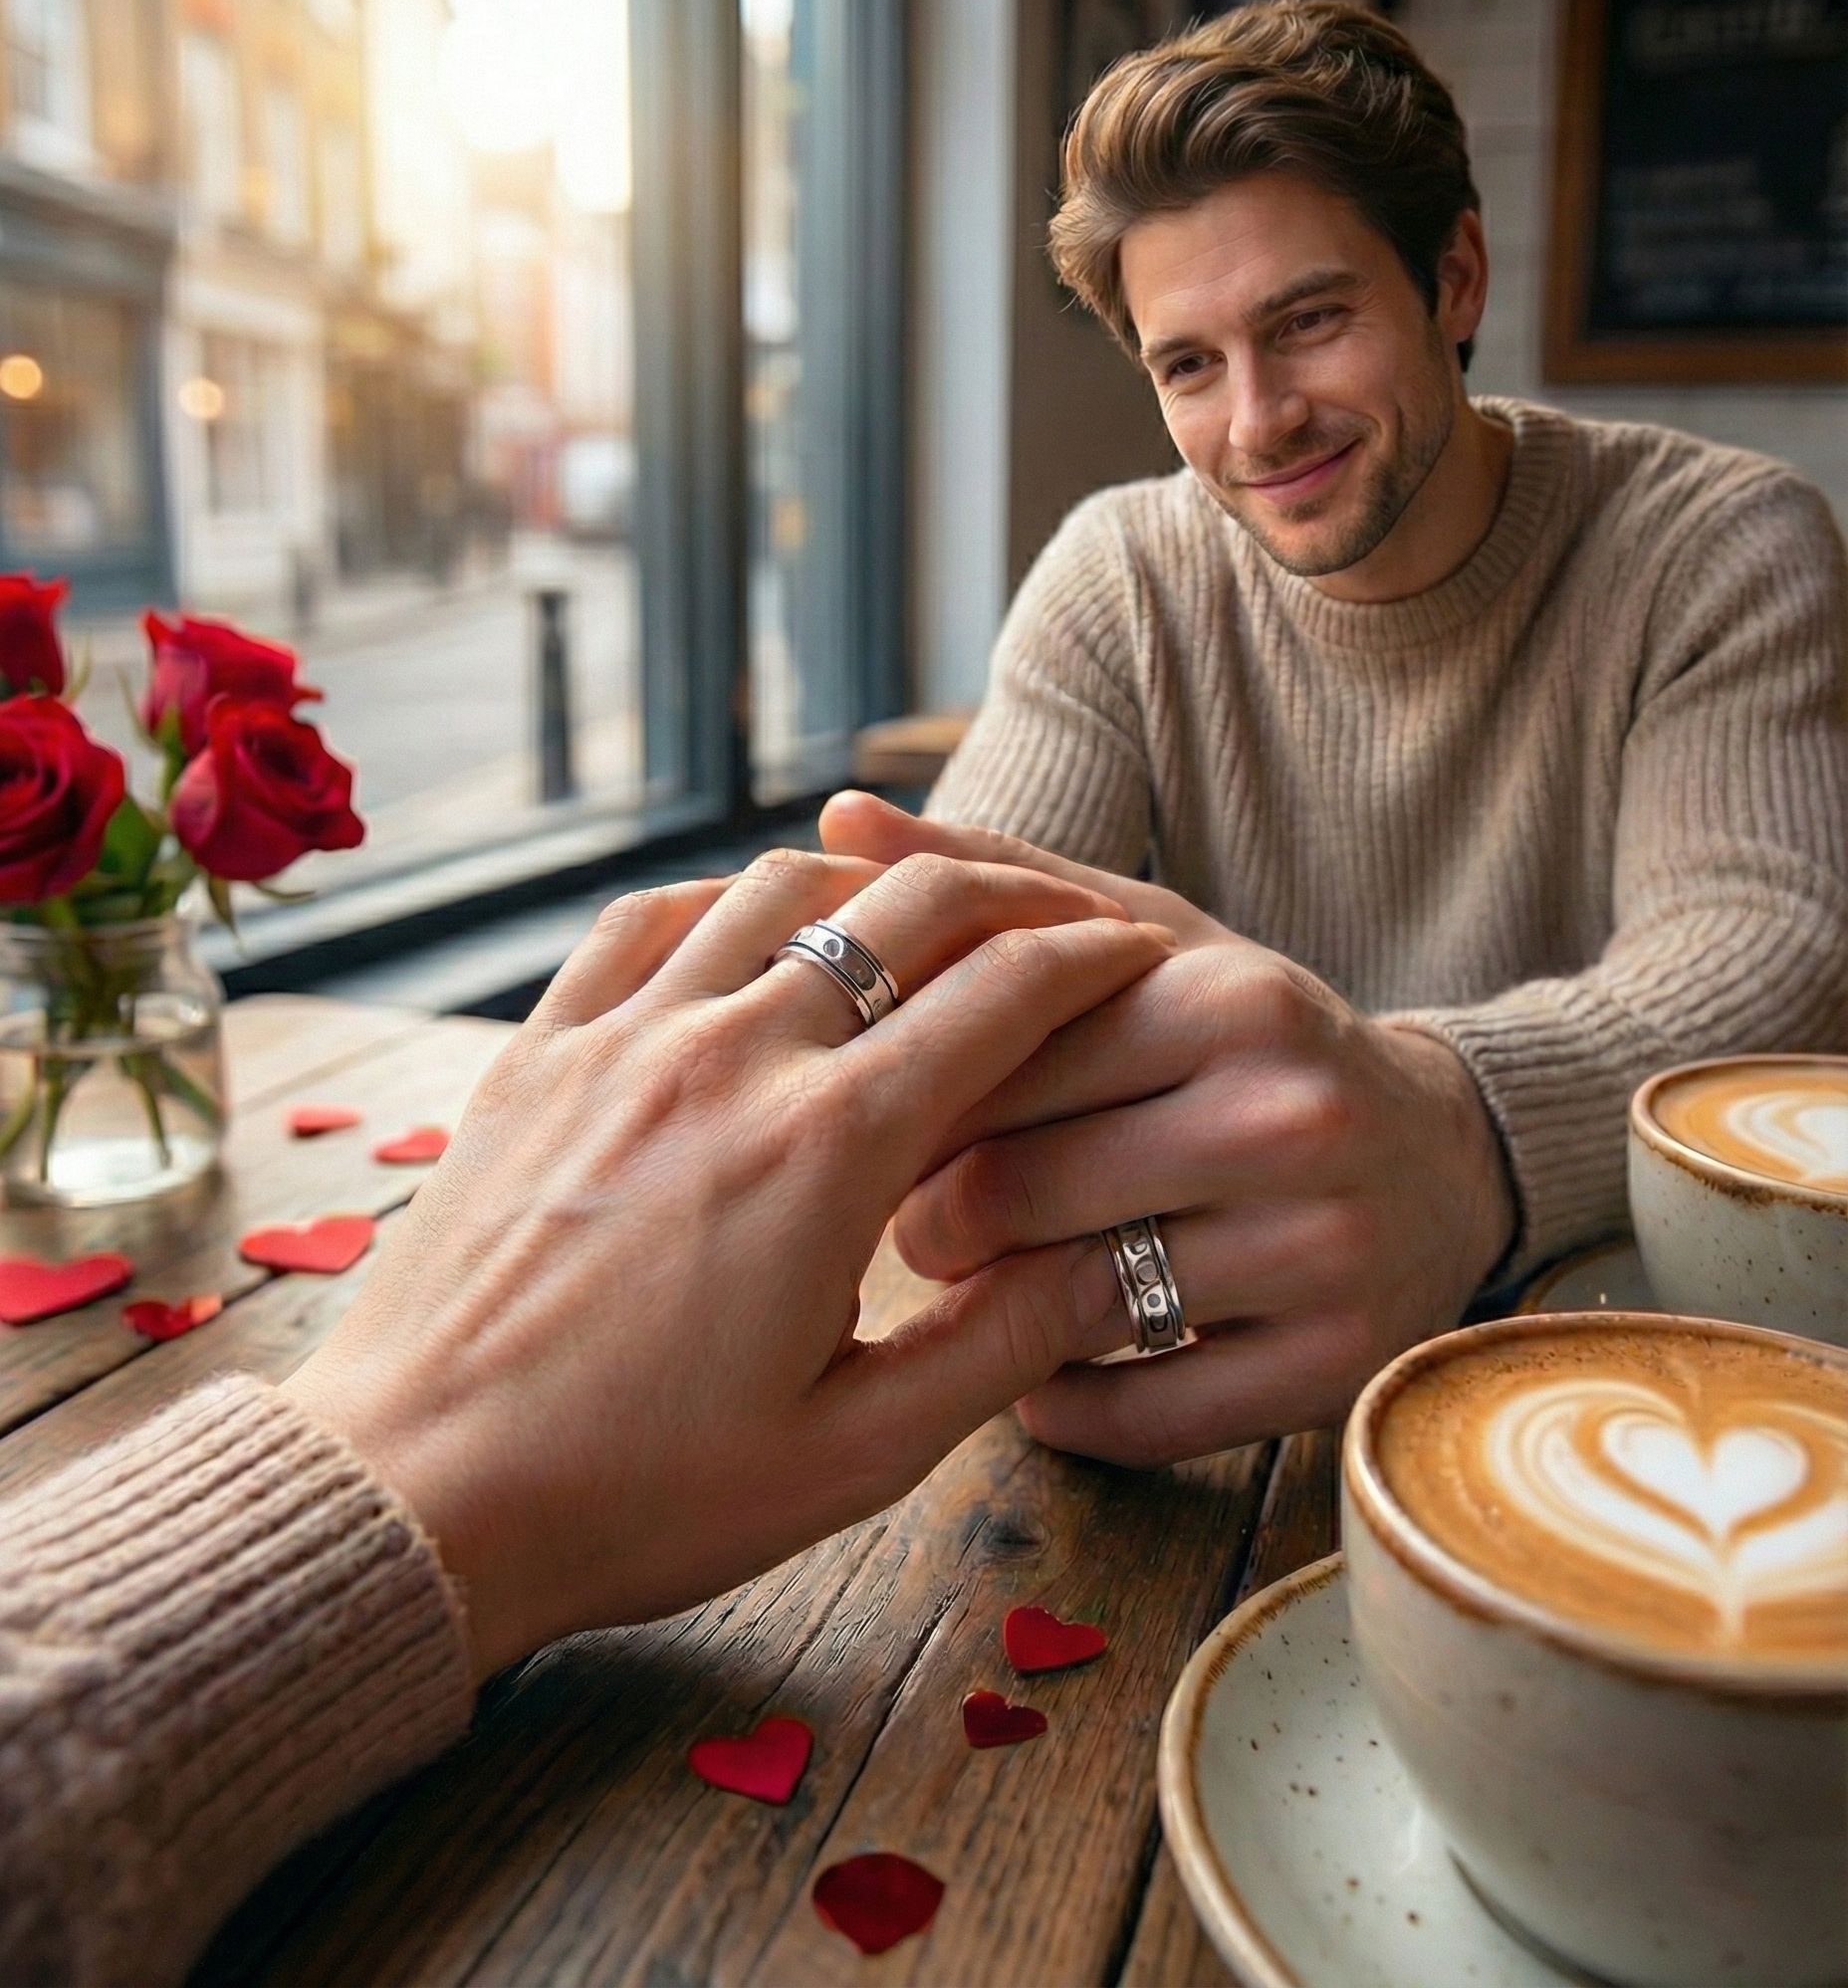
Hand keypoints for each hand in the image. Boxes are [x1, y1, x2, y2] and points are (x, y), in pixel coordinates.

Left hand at [281, 849, 1171, 1678]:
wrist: (418, 1495)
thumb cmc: (638, 1495)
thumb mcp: (855, 1454)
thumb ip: (1002, 1343)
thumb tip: (1120, 1267)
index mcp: (829, 1151)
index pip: (1004, 994)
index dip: (1095, 957)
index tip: (1138, 954)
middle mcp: (731, 1058)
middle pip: (905, 908)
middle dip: (1010, 891)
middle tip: (1059, 916)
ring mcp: (622, 1041)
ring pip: (776, 887)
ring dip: (872, 881)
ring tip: (921, 914)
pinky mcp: (538, 1053)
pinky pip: (644, 921)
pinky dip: (727, 899)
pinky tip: (756, 932)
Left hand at [823, 797, 1514, 1464]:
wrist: (1447, 1162)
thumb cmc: (1245, 1042)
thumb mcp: (1147, 944)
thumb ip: (993, 881)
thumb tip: (836, 809)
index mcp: (1227, 997)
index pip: (994, 1055)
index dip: (904, 1096)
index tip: (871, 1117)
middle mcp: (1289, 1117)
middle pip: (1014, 1188)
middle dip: (930, 1214)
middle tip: (912, 1222)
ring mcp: (1325, 1251)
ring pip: (1069, 1305)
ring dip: (990, 1309)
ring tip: (975, 1281)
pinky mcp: (1336, 1367)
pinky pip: (1137, 1419)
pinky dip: (1061, 1403)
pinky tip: (1042, 1365)